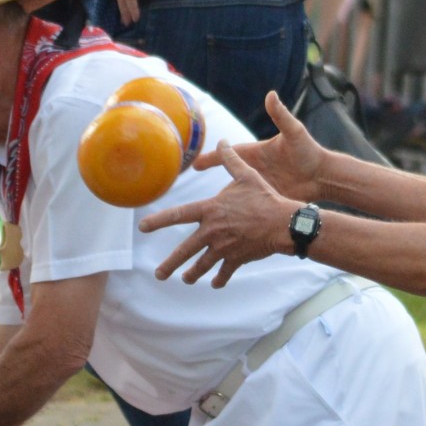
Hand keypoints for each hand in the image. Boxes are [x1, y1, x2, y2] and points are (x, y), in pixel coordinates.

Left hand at [140, 143, 295, 286]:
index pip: (178, 215)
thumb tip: (223, 141)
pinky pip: (224, 272)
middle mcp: (212, 231)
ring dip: (192, 274)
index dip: (158, 221)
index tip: (143, 227)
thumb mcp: (246, 175)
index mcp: (210, 210)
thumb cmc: (264, 197)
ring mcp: (223, 248)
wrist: (283, 223)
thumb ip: (230, 160)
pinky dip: (219, 279)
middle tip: (159, 275)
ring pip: (202, 265)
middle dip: (170, 264)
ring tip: (185, 280)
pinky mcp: (236, 259)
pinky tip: (215, 284)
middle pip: (185, 250)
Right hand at [184, 88, 324, 199]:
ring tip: (202, 211)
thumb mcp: (294, 132)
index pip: (229, 154)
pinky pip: (248, 205)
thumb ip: (281, 115)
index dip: (212, 158)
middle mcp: (254, 169)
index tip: (195, 163)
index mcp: (256, 153)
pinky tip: (225, 222)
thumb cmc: (308, 151)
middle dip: (210, 184)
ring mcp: (260, 184)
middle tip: (191, 186)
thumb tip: (271, 94)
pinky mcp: (267, 197)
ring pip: (235, 193)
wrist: (323, 175)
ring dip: (221, 200)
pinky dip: (237, 212)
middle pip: (227, 176)